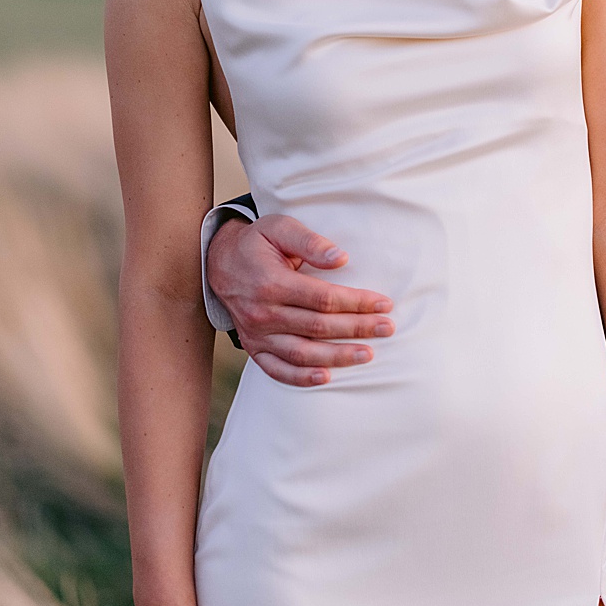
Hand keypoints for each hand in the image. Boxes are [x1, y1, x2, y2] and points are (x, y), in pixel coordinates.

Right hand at [207, 214, 394, 385]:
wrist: (218, 262)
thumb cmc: (257, 242)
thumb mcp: (279, 228)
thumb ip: (309, 241)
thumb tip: (341, 258)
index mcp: (272, 283)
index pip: (323, 299)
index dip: (357, 302)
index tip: (384, 304)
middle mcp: (263, 313)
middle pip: (318, 327)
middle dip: (357, 329)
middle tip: (388, 328)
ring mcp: (256, 334)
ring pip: (301, 353)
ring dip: (337, 357)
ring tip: (368, 355)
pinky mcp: (253, 347)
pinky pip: (276, 369)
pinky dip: (300, 378)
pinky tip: (326, 378)